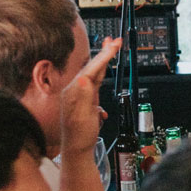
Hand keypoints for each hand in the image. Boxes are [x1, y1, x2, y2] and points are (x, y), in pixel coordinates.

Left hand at [58, 37, 122, 158]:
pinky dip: (101, 71)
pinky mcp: (86, 99)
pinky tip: (104, 67)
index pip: (91, 69)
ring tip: (110, 46)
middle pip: (92, 67)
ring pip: (94, 72)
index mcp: (74, 92)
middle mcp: (76, 90)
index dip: (103, 56)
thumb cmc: (79, 136)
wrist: (77, 150)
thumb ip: (83, 96)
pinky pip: (95, 81)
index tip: (114, 45)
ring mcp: (81, 94)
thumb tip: (84, 77)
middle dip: (104, 52)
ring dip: (103, 59)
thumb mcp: (82, 117)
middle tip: (115, 40)